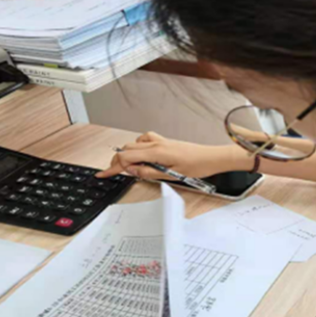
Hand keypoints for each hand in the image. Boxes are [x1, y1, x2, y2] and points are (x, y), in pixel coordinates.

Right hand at [96, 132, 253, 179]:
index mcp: (156, 151)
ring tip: (129, 168)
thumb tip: (132, 171)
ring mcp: (160, 141)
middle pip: (126, 149)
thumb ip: (149, 172)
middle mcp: (156, 143)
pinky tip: (141, 156)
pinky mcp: (164, 142)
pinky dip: (137, 148)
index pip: (126, 157)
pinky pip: (144, 141)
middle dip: (117, 162)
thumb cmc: (197, 166)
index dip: (112, 167)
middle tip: (113, 173)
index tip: (103, 174)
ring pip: (134, 144)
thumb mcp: (172, 175)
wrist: (212, 157)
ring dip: (127, 154)